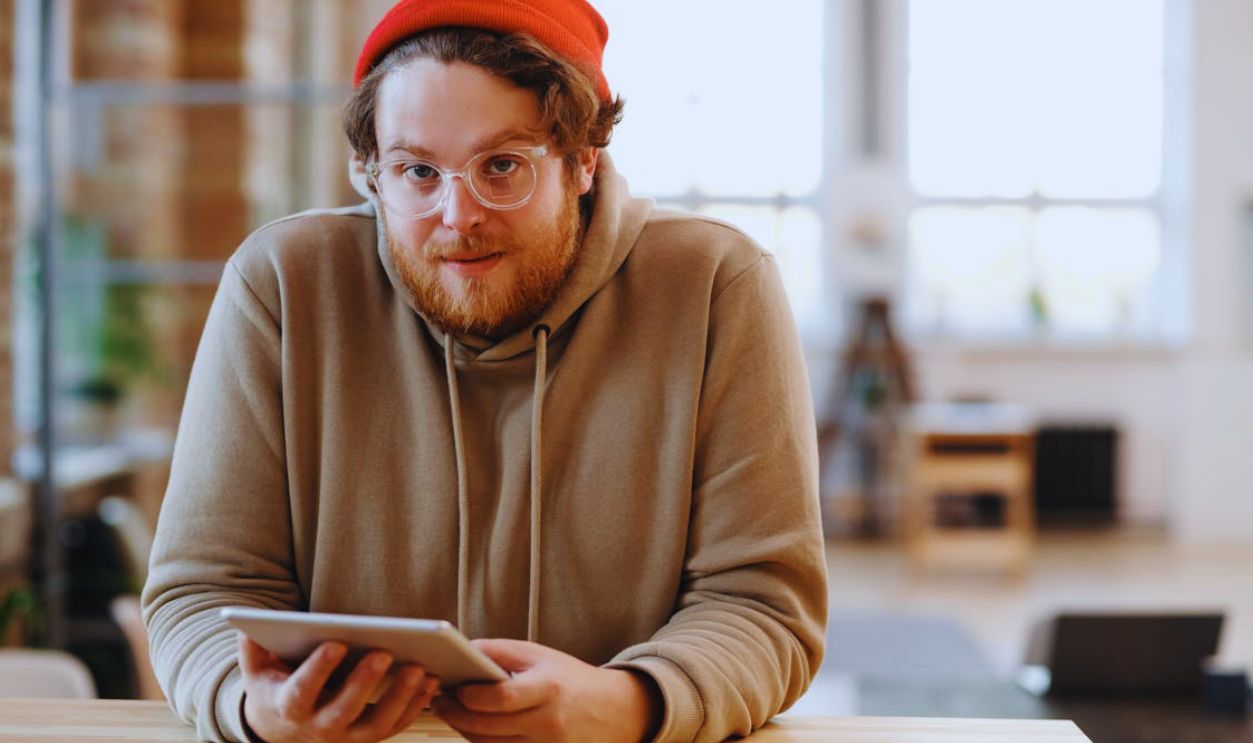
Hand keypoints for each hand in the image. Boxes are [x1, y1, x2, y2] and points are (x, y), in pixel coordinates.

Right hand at [237, 634, 439, 742]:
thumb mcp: (257, 670)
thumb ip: (254, 649)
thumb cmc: (275, 686)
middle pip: (343, 712)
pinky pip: (395, 726)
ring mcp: (345, 738)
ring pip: (376, 725)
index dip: (318, 669)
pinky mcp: (368, 739)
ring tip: (420, 667)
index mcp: (288, 707)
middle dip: (364, 683)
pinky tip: (431, 681)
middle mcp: (317, 729)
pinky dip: (415, 706)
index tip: (335, 643)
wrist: (283, 728)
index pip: (301, 692)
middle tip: (385, 652)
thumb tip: (247, 626)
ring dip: (400, 697)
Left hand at [433, 639, 662, 742]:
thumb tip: (461, 651)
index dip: (472, 696)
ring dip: (464, 729)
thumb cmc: (569, 678)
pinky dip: (482, 741)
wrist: (610, 711)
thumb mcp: (540, 655)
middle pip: (489, 728)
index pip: (502, 699)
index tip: (455, 687)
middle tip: (439, 701)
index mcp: (549, 689)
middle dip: (457, 714)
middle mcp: (548, 723)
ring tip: (451, 711)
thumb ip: (500, 652)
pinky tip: (473, 726)